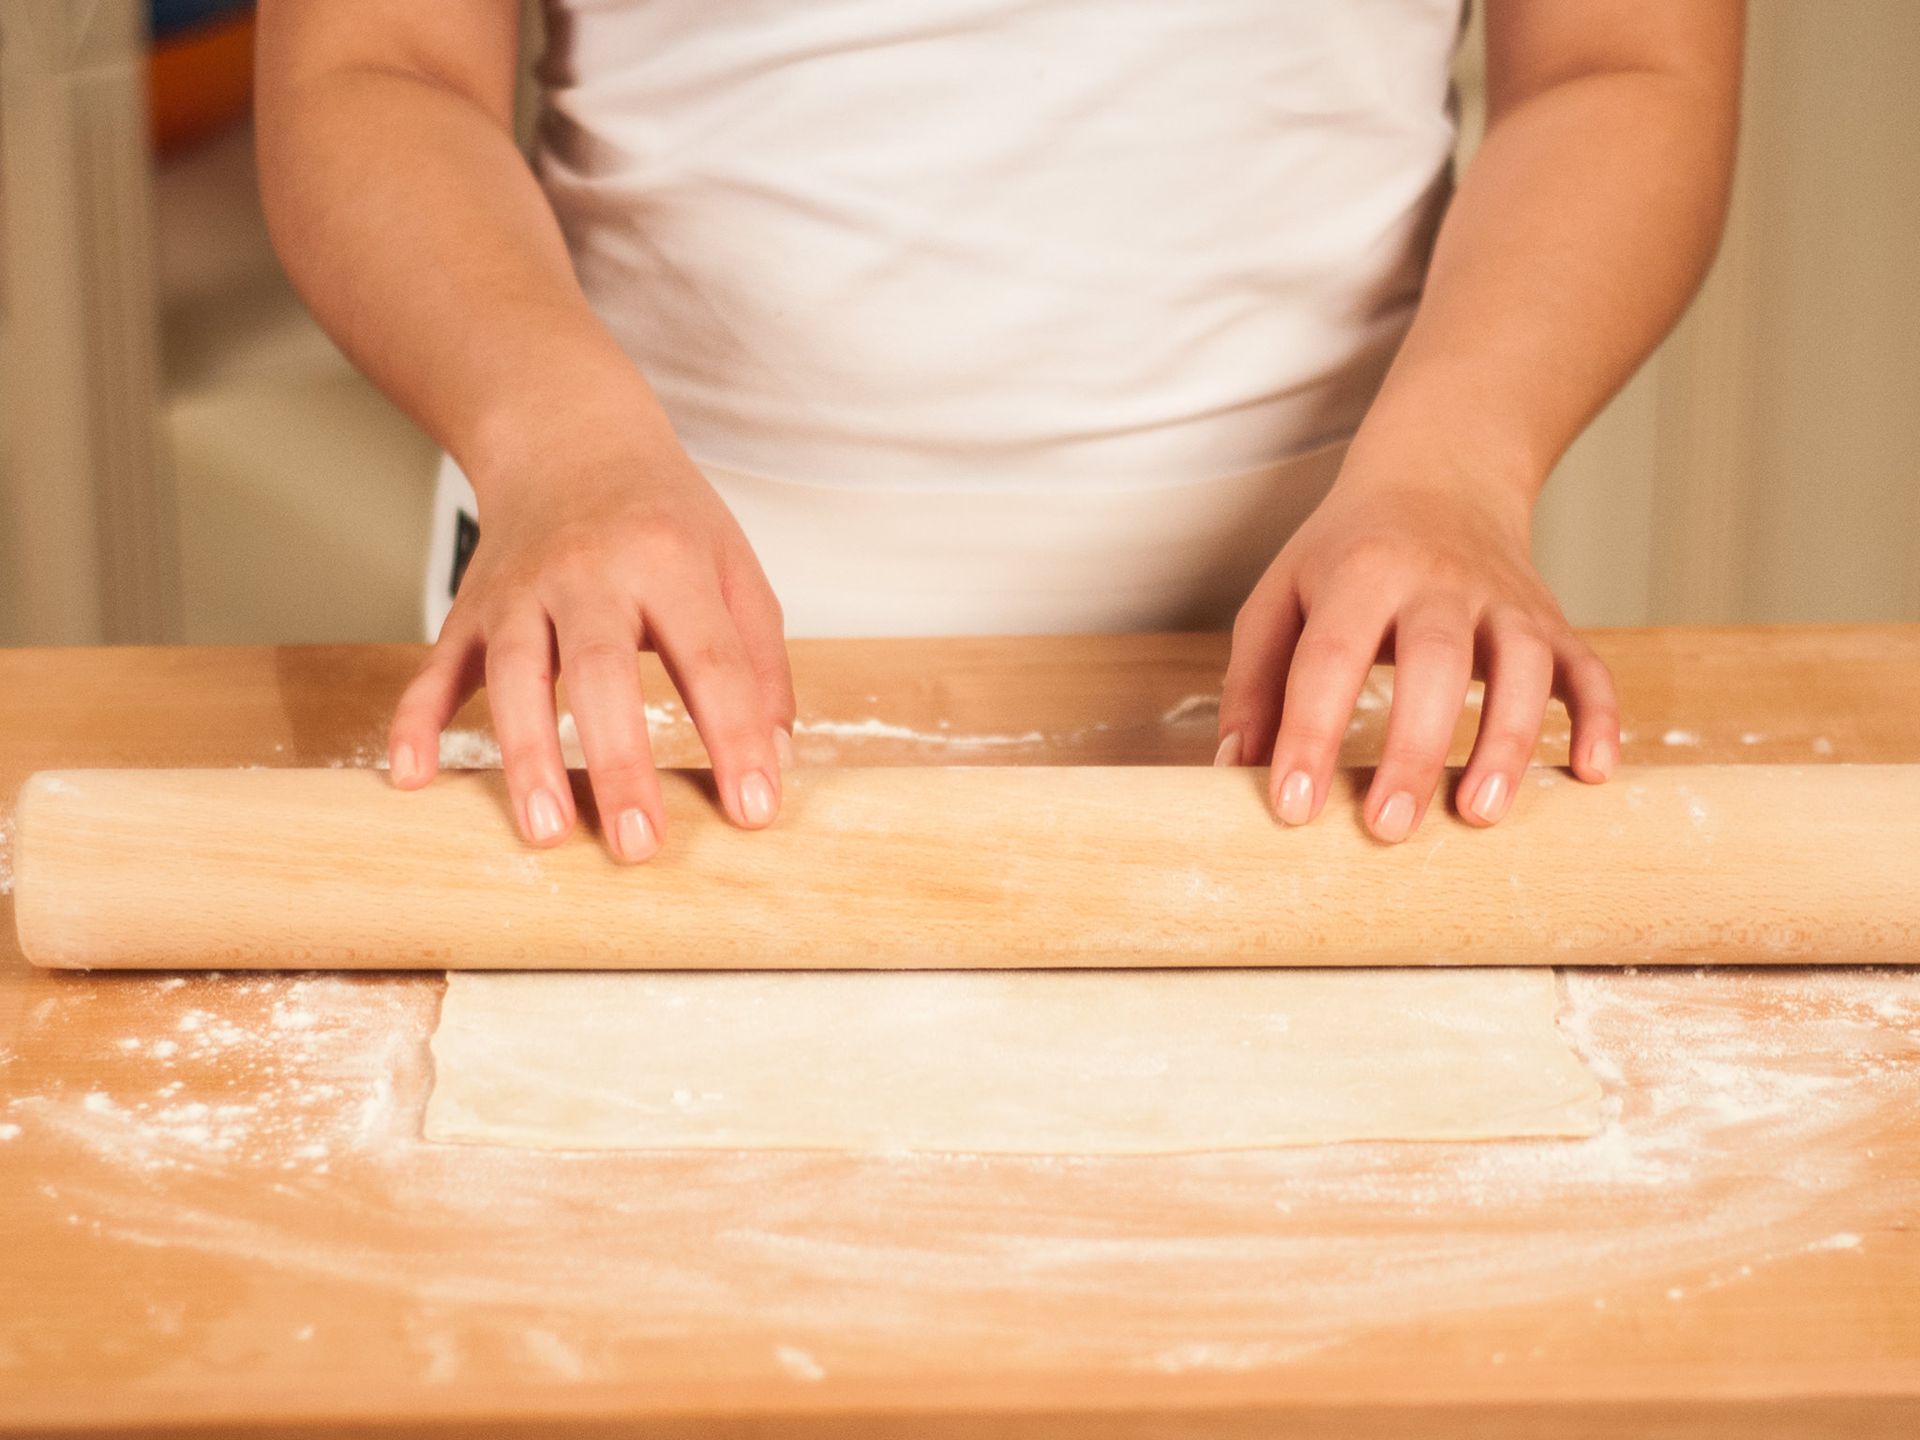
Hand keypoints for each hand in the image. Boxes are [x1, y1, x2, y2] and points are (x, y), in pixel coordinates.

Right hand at [386, 440, 794, 861]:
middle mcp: (588, 573)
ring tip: (544, 832)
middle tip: (638, 845)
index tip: (754, 810)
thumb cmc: (663, 520)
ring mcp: (519, 591)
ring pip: (515, 674)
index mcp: (668, 560)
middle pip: (601, 671)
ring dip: (525, 754)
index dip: (735, 736)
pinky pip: (435, 668)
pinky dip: (417, 721)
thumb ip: (761, 663)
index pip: (709, 658)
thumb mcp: (734, 568)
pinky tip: (412, 777)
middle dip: (620, 761)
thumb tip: (777, 758)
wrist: (567, 438)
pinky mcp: (469, 609)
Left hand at [1219, 465, 1618, 842]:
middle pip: (1435, 662)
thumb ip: (1254, 681)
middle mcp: (1439, 580)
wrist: (1438, 474)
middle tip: (1387, 829)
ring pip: (1524, 666)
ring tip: (1480, 815)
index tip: (1294, 807)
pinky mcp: (1551, 618)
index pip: (1330, 657)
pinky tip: (1591, 775)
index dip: (1310, 733)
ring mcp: (1504, 599)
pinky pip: (1588, 666)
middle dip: (1412, 749)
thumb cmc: (1344, 555)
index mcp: (1360, 573)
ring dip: (1508, 741)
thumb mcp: (1280, 596)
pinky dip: (1598, 718)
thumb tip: (1234, 769)